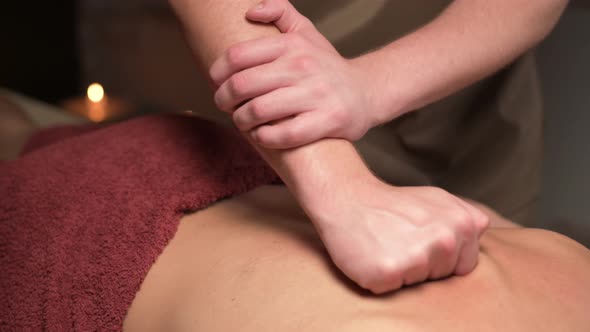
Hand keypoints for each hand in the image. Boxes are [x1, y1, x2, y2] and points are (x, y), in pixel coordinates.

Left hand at [209, 0, 375, 148]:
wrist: (367, 92)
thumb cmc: (326, 67)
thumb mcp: (307, 32)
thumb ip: (280, 12)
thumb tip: (250, 11)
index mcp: (292, 45)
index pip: (238, 55)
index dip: (218, 72)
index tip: (216, 82)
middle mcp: (304, 66)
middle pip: (243, 85)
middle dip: (224, 99)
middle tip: (225, 105)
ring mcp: (317, 95)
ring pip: (259, 111)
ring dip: (241, 120)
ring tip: (242, 120)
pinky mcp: (328, 121)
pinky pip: (284, 134)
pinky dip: (264, 137)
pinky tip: (262, 134)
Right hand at [307, 176, 489, 293]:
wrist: (346, 197)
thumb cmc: (391, 204)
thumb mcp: (436, 199)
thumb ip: (466, 217)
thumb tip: (482, 232)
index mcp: (463, 224)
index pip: (465, 266)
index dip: (440, 259)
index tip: (419, 240)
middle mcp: (445, 240)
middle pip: (442, 277)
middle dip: (423, 266)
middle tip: (400, 240)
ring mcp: (418, 256)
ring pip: (419, 286)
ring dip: (403, 273)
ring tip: (387, 246)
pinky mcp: (390, 271)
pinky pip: (393, 290)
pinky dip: (381, 279)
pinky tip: (374, 256)